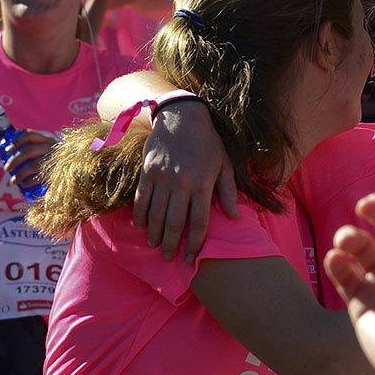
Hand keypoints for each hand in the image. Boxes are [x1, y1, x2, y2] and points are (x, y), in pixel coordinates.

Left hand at [2, 130, 56, 188]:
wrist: (75, 172)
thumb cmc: (54, 161)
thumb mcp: (46, 151)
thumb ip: (32, 149)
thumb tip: (8, 152)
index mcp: (48, 140)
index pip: (30, 135)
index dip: (17, 141)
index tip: (7, 150)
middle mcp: (53, 148)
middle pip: (29, 151)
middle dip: (14, 160)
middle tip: (6, 169)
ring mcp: (57, 160)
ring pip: (33, 165)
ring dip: (20, 174)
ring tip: (13, 181)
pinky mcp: (59, 172)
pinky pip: (40, 177)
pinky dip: (29, 181)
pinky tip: (25, 184)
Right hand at [134, 101, 237, 261]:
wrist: (181, 117)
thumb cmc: (208, 142)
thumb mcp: (224, 164)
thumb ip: (228, 191)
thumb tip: (235, 216)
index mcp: (202, 184)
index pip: (198, 222)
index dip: (194, 243)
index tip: (191, 257)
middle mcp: (181, 184)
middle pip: (174, 222)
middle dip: (170, 244)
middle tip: (168, 258)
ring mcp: (162, 178)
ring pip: (155, 214)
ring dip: (153, 233)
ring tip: (154, 245)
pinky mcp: (147, 171)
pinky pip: (142, 199)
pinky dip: (140, 215)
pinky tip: (141, 226)